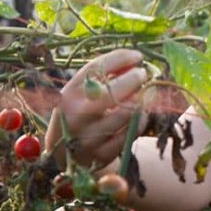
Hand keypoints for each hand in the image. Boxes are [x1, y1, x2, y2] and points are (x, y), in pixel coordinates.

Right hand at [45, 49, 147, 168]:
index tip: (137, 56)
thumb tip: (135, 60)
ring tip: (145, 94)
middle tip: (144, 74)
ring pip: (126, 113)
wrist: (65, 155)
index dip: (120, 58)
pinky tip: (141, 114)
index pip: (96, 69)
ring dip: (141, 100)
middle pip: (112, 92)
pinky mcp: (102, 154)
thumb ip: (104, 76)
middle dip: (133, 79)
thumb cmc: (80, 113)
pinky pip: (131, 132)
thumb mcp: (82, 93)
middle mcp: (76, 115)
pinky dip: (140, 120)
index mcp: (69, 94)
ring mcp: (88, 136)